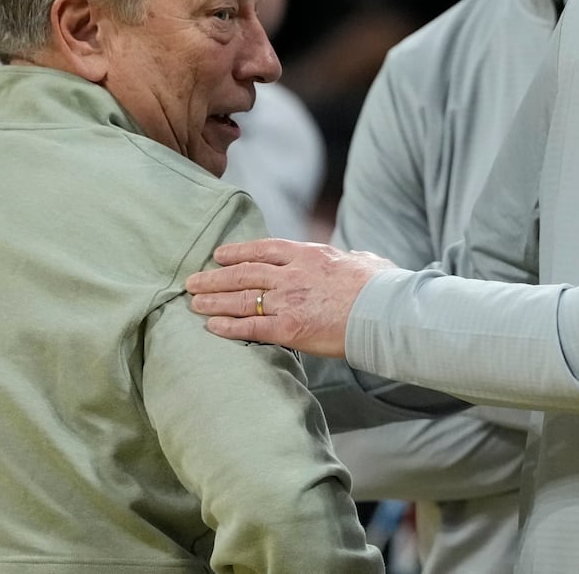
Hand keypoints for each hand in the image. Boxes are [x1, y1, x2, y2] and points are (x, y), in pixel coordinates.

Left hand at [184, 238, 398, 356]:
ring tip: (194, 303)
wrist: (384, 311)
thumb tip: (358, 257)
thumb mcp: (365, 261)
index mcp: (308, 255)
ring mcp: (288, 301)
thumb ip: (353, 258)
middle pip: (244, 274)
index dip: (237, 252)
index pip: (263, 250)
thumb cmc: (382, 287)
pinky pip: (251, 328)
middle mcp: (292, 275)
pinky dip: (228, 326)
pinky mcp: (289, 329)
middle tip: (193, 281)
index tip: (219, 254)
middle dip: (215, 277)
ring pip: (241, 299)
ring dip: (214, 301)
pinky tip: (212, 326)